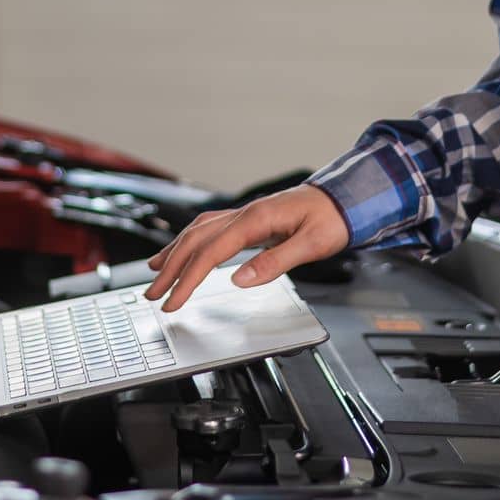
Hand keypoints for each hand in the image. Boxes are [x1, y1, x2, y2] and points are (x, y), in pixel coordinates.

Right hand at [143, 184, 350, 311]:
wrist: (346, 199)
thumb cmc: (333, 219)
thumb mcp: (312, 244)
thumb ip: (275, 261)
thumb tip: (241, 279)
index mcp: (257, 220)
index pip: (211, 252)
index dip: (188, 278)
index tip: (173, 300)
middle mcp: (246, 213)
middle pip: (197, 240)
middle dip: (171, 268)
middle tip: (153, 293)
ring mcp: (246, 214)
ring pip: (199, 231)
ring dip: (175, 251)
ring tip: (155, 271)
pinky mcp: (250, 219)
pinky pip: (211, 228)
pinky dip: (192, 241)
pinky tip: (185, 249)